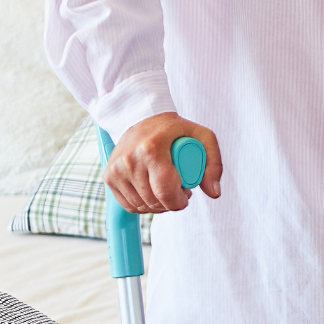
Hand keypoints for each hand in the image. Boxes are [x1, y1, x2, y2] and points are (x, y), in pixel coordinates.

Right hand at [105, 112, 222, 213]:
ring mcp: (117, 169)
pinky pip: (129, 205)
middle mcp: (130, 160)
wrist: (141, 117)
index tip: (185, 195)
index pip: (166, 193)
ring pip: (142, 206)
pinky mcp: (110, 176)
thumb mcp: (202, 137)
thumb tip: (213, 193)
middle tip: (178, 190)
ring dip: (157, 206)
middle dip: (171, 203)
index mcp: (151, 150)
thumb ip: (214, 164)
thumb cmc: (174, 129)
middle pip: (154, 202)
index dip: (179, 202)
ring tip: (165, 189)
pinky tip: (151, 193)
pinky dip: (142, 205)